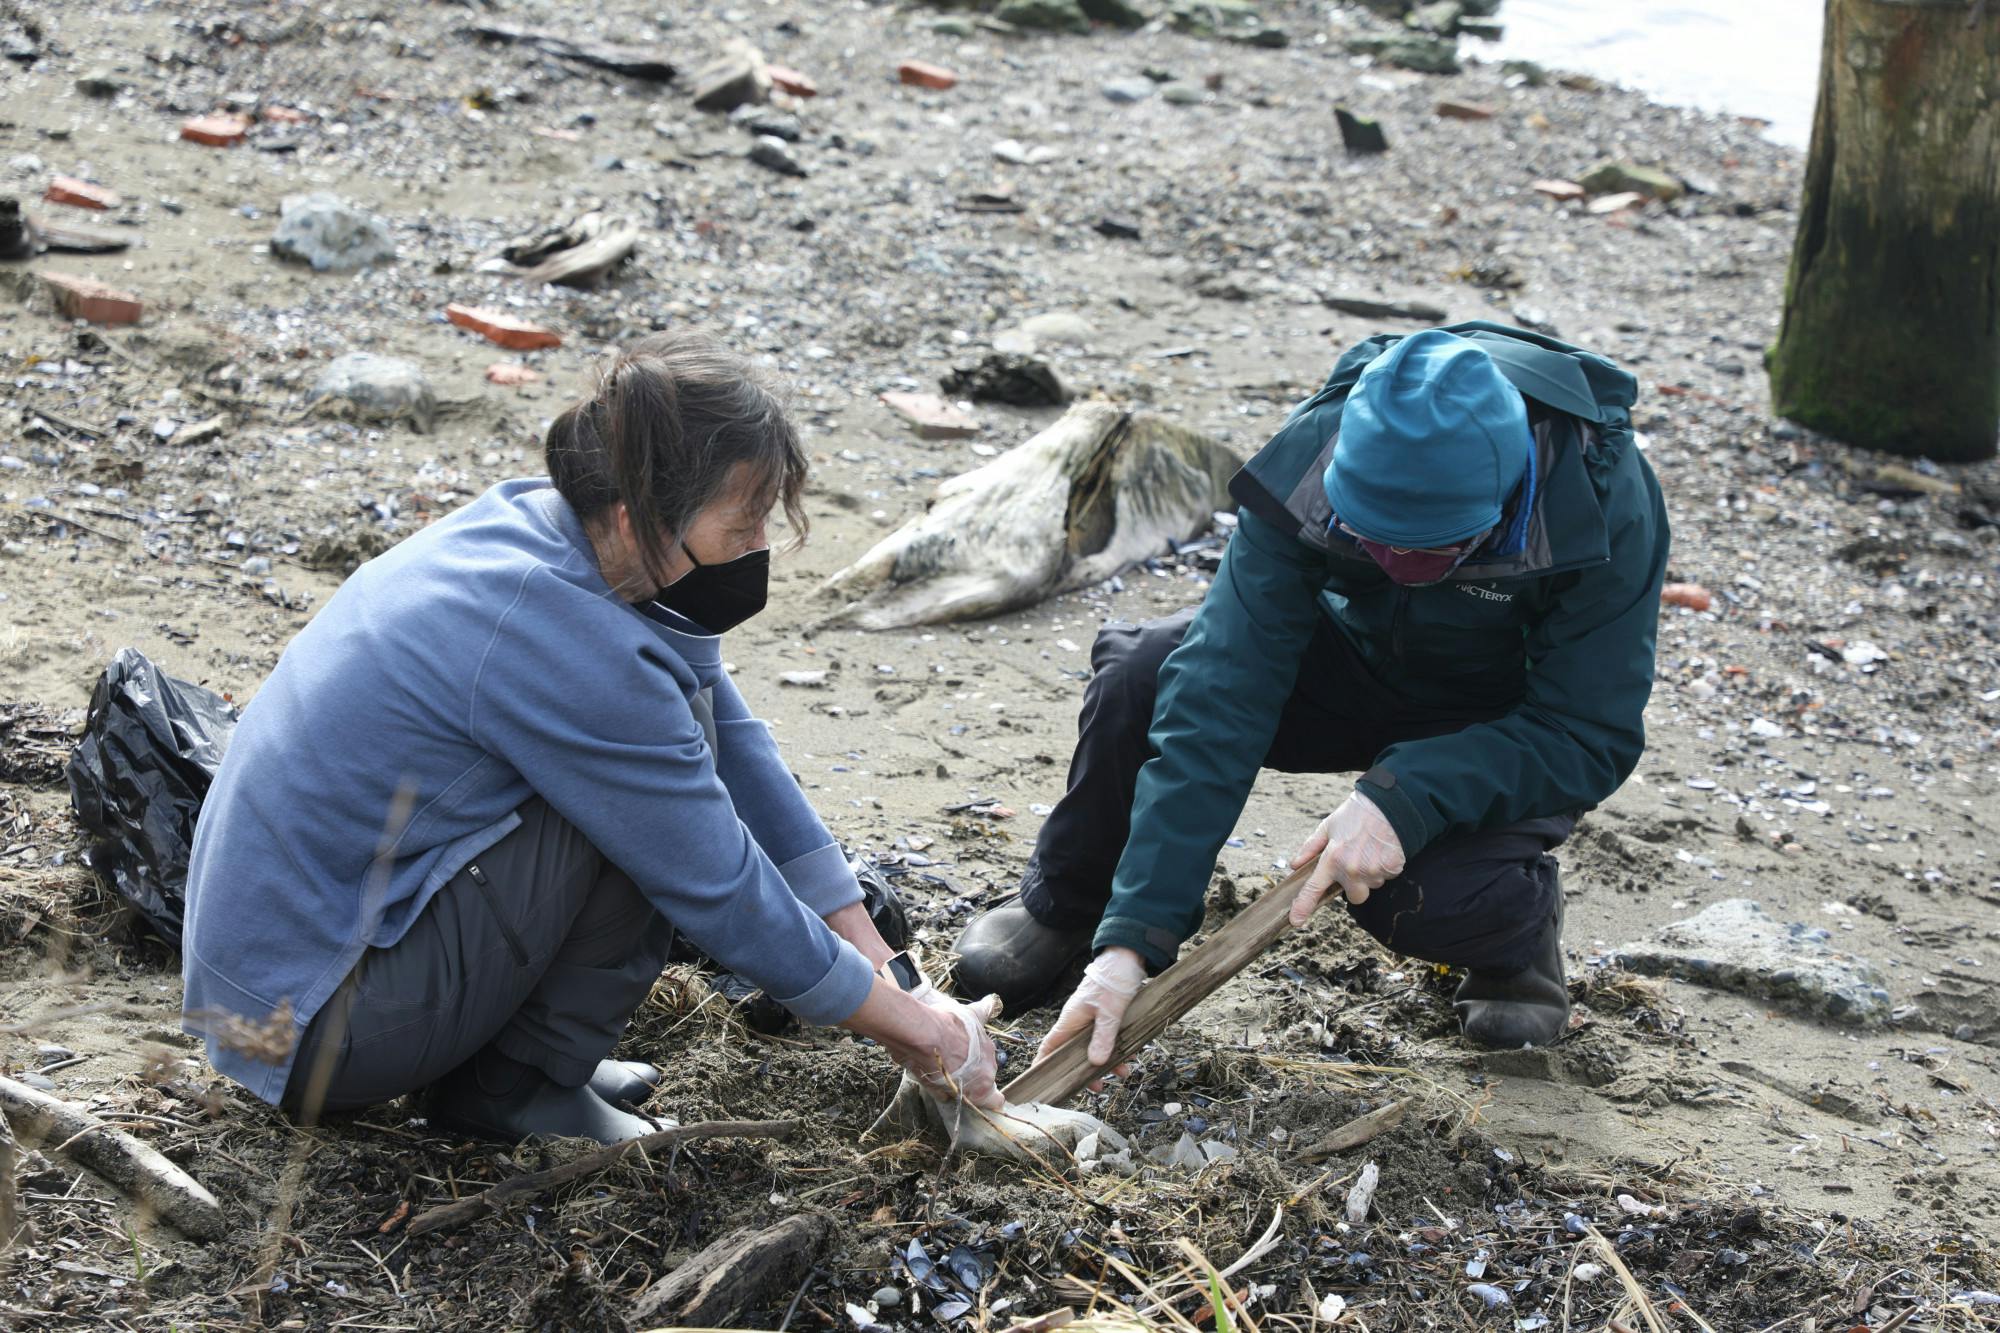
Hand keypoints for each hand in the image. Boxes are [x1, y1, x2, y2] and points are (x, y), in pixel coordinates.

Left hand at [901, 994, 1002, 1109]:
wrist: (923, 1036)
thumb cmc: (926, 1065)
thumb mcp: (933, 1087)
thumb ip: (945, 1092)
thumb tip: (946, 1094)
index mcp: (981, 1087)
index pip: (997, 1101)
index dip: (988, 1099)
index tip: (976, 1095)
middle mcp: (990, 1066)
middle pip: (986, 1072)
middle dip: (972, 1071)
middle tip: (953, 1066)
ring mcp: (985, 1041)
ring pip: (983, 1048)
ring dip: (972, 1047)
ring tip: (951, 1042)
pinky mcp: (976, 1019)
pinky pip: (987, 1012)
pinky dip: (986, 1010)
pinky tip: (986, 1005)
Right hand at [1035, 948, 1145, 1090]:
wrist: (1128, 957)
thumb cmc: (1113, 980)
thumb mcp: (1110, 1012)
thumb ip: (1103, 1037)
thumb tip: (1094, 1063)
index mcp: (1070, 1020)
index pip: (1049, 1046)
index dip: (1043, 1064)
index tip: (1041, 1081)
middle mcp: (1078, 1022)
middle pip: (1073, 1053)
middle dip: (1083, 1071)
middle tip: (1096, 1088)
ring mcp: (1092, 1020)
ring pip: (1093, 1047)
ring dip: (1106, 1062)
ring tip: (1121, 1074)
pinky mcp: (1106, 1017)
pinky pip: (1107, 1039)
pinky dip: (1117, 1049)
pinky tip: (1130, 1057)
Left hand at [1288, 792, 1404, 922]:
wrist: (1390, 804)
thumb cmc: (1356, 814)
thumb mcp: (1328, 826)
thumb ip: (1311, 848)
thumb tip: (1295, 864)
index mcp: (1332, 859)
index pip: (1314, 888)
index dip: (1303, 906)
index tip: (1296, 920)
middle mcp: (1352, 869)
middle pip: (1354, 897)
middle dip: (1355, 886)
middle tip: (1357, 863)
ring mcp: (1373, 871)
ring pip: (1372, 885)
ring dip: (1371, 874)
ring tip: (1371, 850)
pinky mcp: (1392, 869)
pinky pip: (1387, 877)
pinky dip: (1385, 867)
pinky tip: (1383, 850)